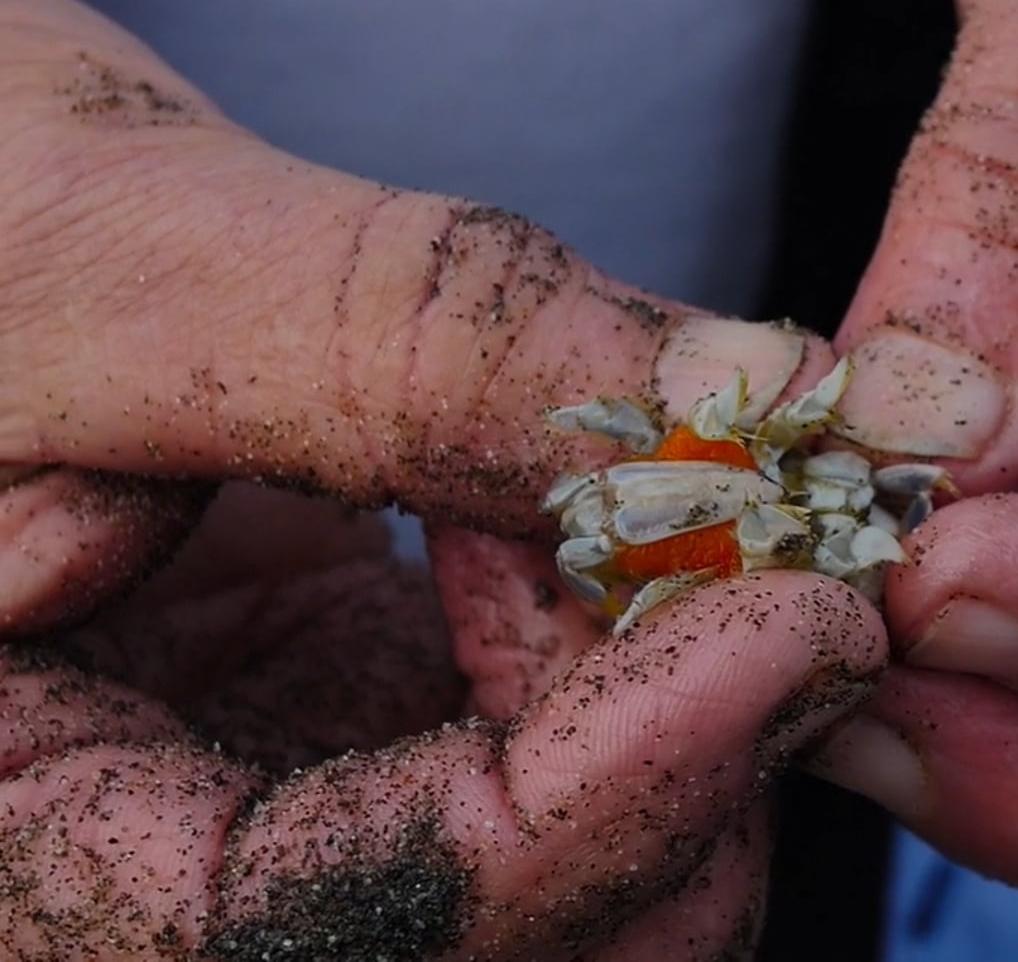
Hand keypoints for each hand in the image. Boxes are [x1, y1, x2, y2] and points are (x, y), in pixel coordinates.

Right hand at [0, 0, 888, 956]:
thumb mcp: (113, 262)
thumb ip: (423, 344)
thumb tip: (747, 398)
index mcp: (13, 853)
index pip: (370, 926)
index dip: (621, 797)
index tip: (801, 621)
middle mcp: (152, 875)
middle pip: (527, 946)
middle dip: (694, 763)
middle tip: (768, 537)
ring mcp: (275, 803)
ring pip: (582, 875)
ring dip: (677, 688)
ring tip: (621, 472)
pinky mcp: (353, 719)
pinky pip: (566, 749)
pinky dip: (633, 632)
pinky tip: (573, 492)